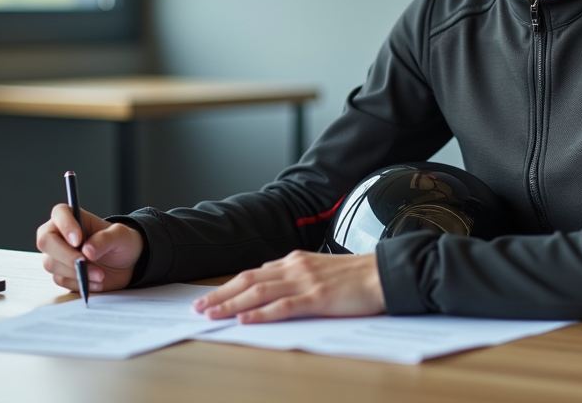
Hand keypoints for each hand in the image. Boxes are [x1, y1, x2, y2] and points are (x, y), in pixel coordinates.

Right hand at [35, 203, 143, 292]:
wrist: (128, 264)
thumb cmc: (123, 243)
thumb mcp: (122, 236)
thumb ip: (106, 239)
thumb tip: (87, 250)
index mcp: (75, 217)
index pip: (60, 213)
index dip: (65, 226)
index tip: (78, 240)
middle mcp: (61, 234)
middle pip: (46, 241)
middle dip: (66, 255)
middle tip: (85, 262)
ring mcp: (58, 255)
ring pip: (51, 263)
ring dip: (75, 272)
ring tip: (100, 275)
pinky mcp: (62, 273)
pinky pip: (61, 280)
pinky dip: (79, 283)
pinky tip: (95, 282)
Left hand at [192, 250, 384, 323]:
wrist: (384, 273)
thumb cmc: (356, 276)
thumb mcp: (320, 268)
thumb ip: (296, 274)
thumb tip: (271, 281)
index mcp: (295, 261)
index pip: (253, 273)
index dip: (229, 286)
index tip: (210, 297)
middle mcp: (295, 268)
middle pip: (248, 281)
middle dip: (220, 295)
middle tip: (198, 307)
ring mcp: (305, 282)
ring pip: (259, 293)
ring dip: (231, 304)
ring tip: (211, 314)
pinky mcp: (317, 298)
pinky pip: (283, 306)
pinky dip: (261, 314)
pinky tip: (245, 320)